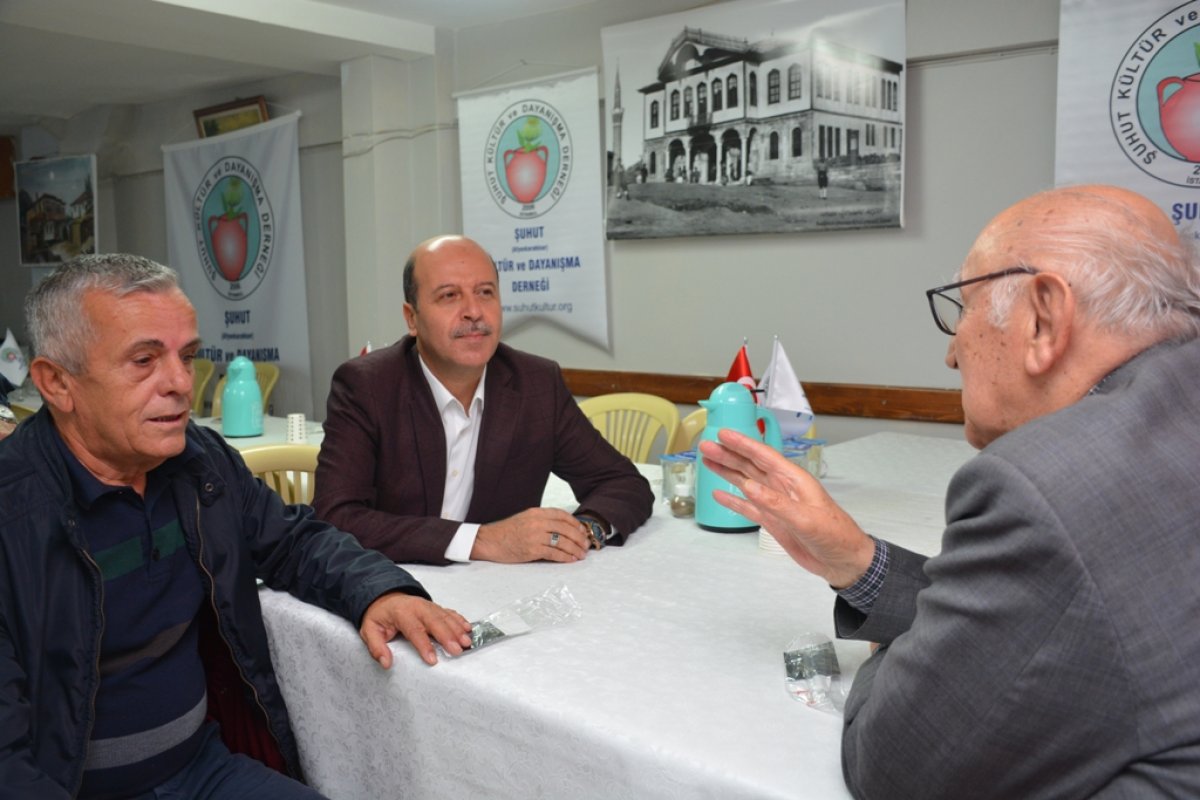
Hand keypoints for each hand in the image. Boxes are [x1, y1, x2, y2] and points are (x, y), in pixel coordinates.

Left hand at [360, 592, 471, 667]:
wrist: (385, 597)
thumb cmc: (379, 616)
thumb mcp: (369, 631)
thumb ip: (376, 647)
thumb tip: (386, 663)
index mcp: (401, 613)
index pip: (414, 630)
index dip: (424, 645)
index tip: (432, 660)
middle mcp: (418, 607)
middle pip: (435, 621)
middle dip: (447, 636)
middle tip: (458, 650)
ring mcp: (428, 605)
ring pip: (445, 617)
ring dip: (457, 629)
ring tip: (466, 642)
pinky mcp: (435, 607)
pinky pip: (449, 612)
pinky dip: (459, 620)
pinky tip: (467, 628)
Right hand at [472, 507, 589, 562]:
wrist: (489, 541)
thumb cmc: (506, 531)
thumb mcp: (525, 518)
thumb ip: (542, 520)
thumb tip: (562, 529)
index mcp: (536, 512)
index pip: (562, 515)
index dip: (575, 523)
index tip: (582, 531)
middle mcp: (537, 522)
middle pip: (566, 529)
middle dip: (579, 538)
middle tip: (586, 545)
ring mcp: (535, 536)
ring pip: (562, 541)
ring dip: (575, 549)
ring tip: (581, 555)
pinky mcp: (532, 549)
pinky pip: (554, 553)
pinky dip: (565, 557)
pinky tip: (571, 560)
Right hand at [698, 428, 874, 587]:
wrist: (844, 561)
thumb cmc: (835, 536)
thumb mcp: (806, 519)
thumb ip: (777, 503)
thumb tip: (750, 487)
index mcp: (794, 481)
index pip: (764, 456)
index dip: (743, 444)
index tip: (723, 434)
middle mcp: (783, 488)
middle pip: (751, 466)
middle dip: (728, 454)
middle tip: (706, 445)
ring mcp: (777, 504)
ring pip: (746, 482)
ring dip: (728, 471)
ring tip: (708, 460)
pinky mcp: (774, 521)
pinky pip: (748, 507)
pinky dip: (733, 500)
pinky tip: (720, 494)